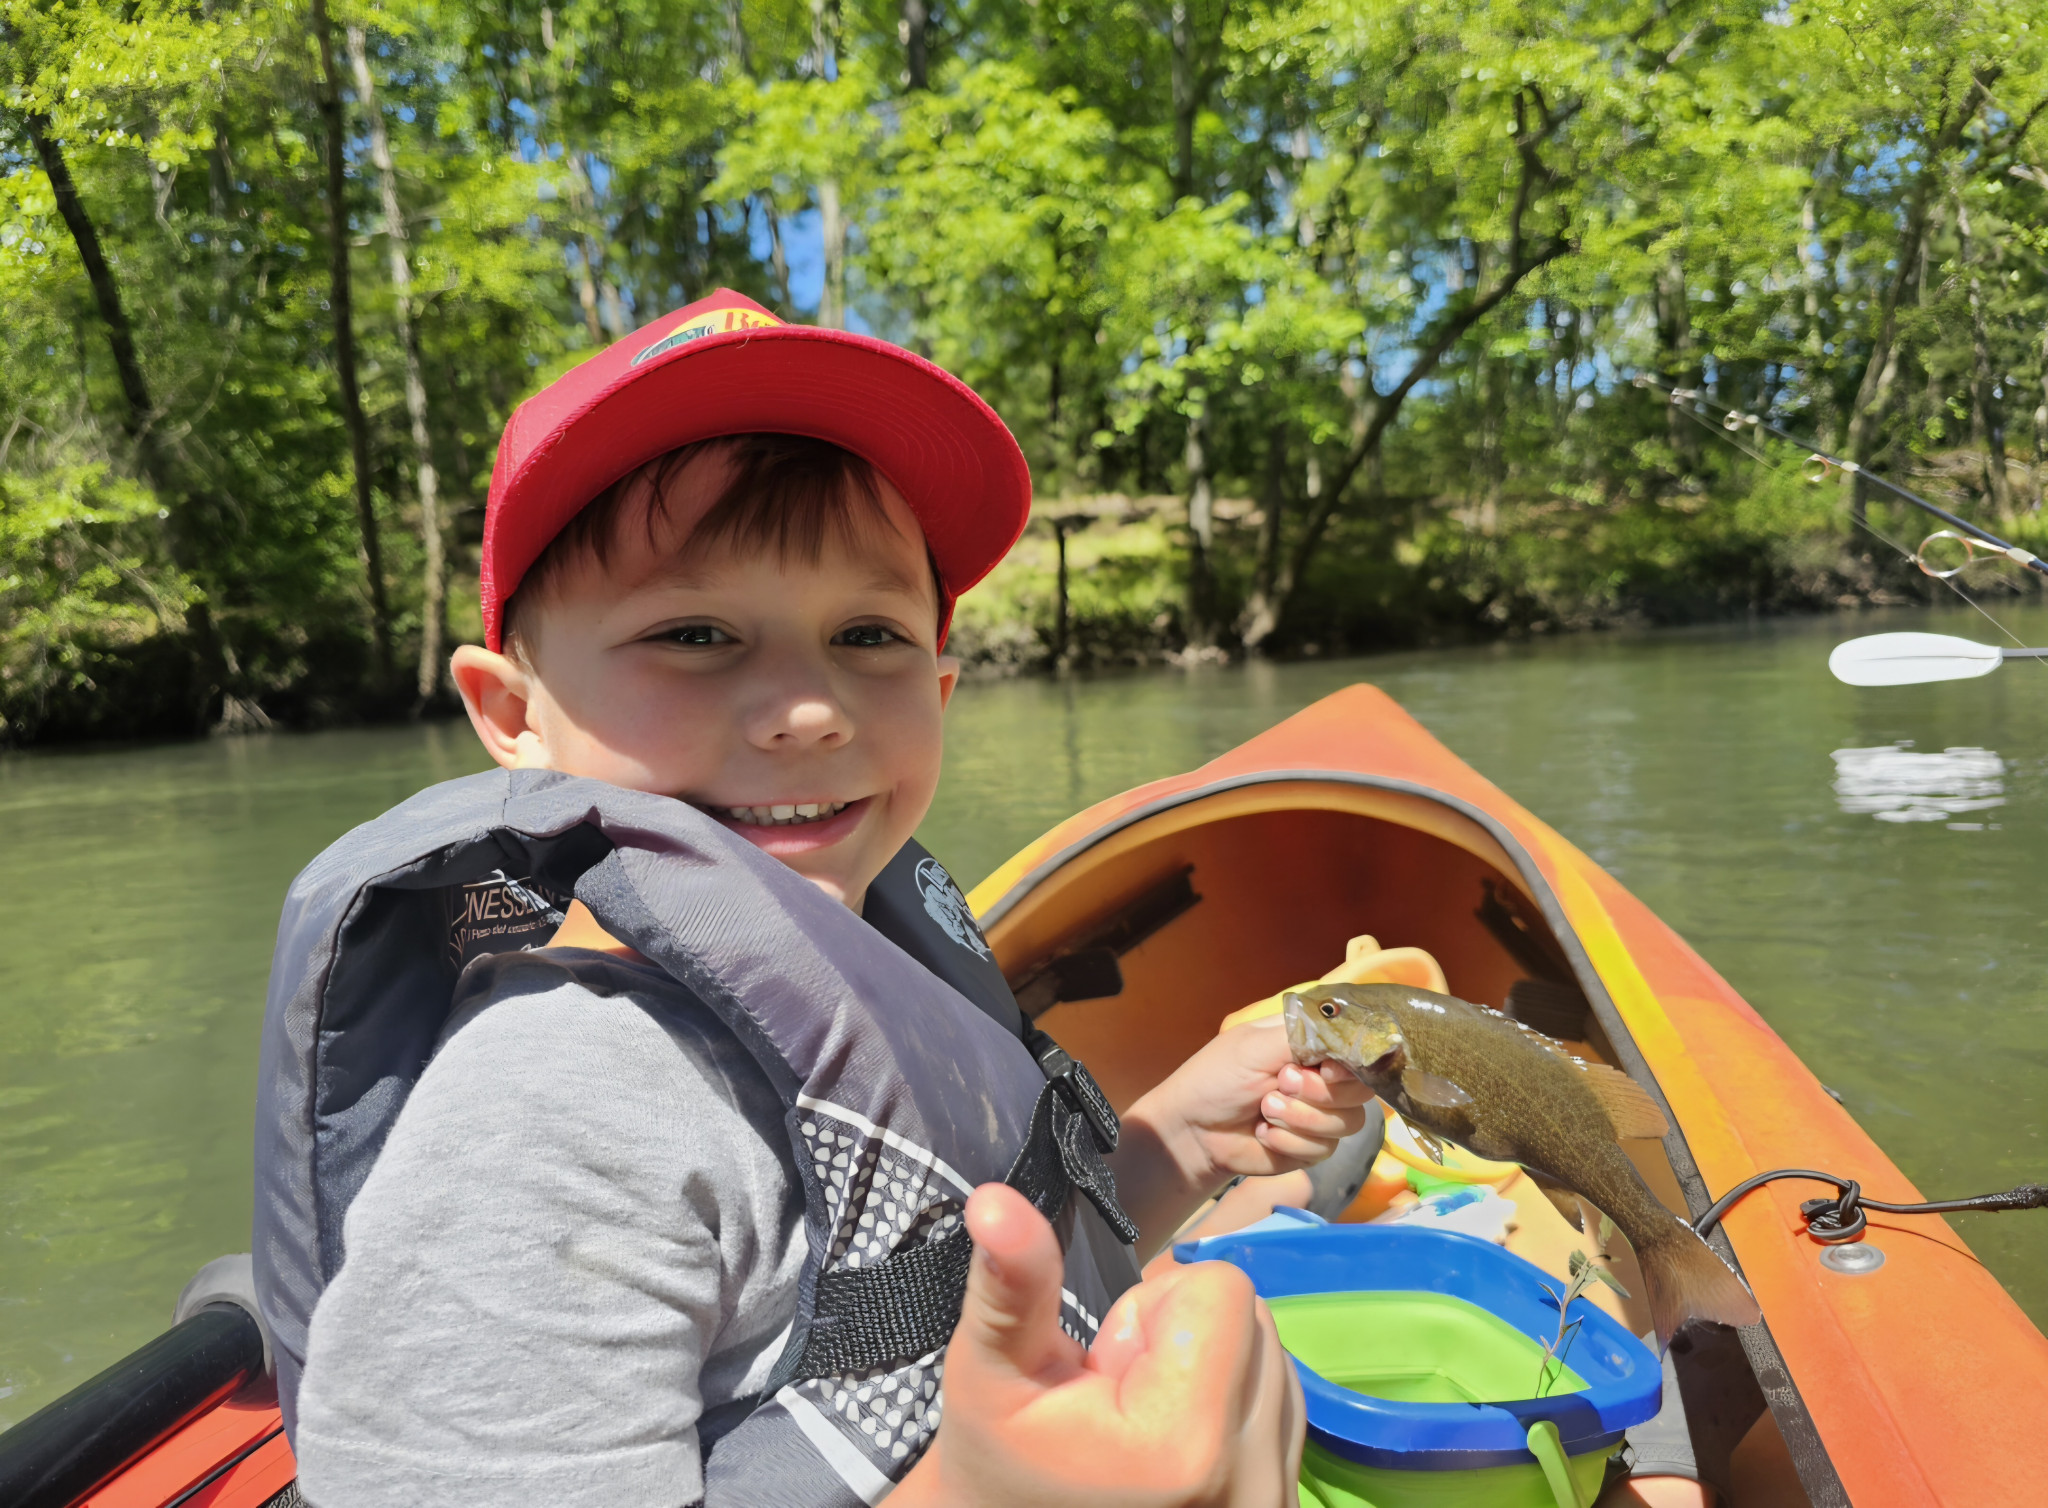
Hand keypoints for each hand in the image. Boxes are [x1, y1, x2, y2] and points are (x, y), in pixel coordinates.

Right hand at [892, 1184, 1303, 1507]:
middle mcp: (1252, 1480)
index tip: (1106, 1367)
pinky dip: (1237, 1405)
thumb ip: (1013, 1284)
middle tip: (1121, 1395)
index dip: (1152, 1307)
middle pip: (1254, 1317)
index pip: (1223, 1287)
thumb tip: (994, 1200)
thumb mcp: (991, 1371)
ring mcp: (1275, 1501)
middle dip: (1185, 1335)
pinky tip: (1181, 1442)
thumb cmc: (1001, 1458)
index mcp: (1184, 1440)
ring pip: (1273, 1356)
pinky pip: (1286, 1404)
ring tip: (1147, 1421)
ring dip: (1213, 1368)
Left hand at [1111, 1017, 1372, 1248]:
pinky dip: (1290, 1142)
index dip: (1349, 1062)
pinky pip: (1326, 1148)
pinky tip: (1264, 1134)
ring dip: (1301, 1119)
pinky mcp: (1314, 1147)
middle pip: (1360, 1088)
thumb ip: (1303, 1035)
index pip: (1357, 1047)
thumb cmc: (1217, 1078)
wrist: (1193, 1132)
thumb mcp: (1255, 1046)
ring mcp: (1321, 1113)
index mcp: (1310, 1044)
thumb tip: (1347, 1030)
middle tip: (1279, 1085)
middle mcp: (1323, 1076)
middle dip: (1318, 1092)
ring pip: (1348, 1122)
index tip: (1325, 1069)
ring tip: (1265, 1110)